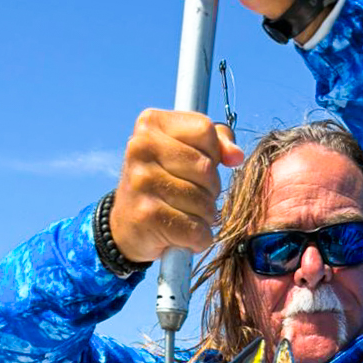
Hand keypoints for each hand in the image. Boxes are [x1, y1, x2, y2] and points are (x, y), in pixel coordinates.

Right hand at [110, 109, 243, 264]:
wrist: (127, 226)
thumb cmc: (163, 183)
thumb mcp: (184, 151)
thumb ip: (215, 141)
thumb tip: (236, 156)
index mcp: (151, 123)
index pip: (205, 129)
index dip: (213, 153)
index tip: (196, 168)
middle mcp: (141, 148)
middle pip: (207, 168)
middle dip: (211, 189)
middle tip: (193, 197)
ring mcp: (142, 182)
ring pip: (204, 202)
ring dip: (205, 217)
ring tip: (187, 216)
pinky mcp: (147, 216)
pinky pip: (196, 230)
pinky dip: (199, 239)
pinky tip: (184, 236)